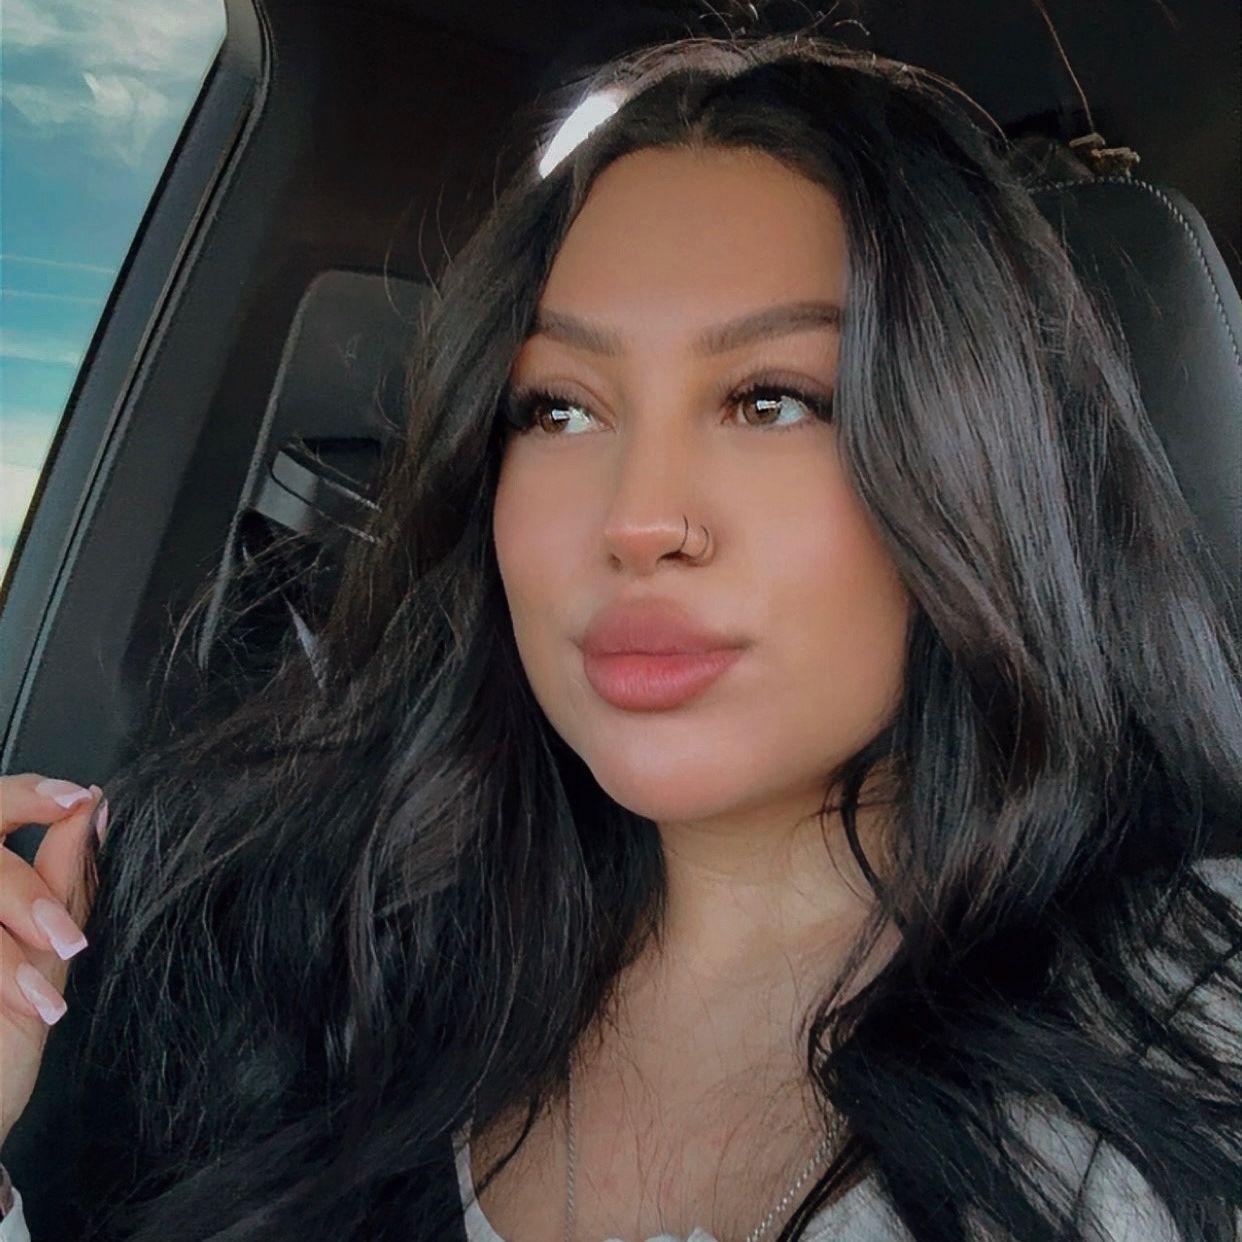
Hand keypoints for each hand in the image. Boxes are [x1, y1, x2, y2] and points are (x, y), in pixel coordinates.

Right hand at [0, 773, 106, 1150]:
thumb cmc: (1, 1044)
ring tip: (41, 997)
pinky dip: (3, 974)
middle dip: (22, 892)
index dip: (28, 795)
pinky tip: (28, 1006)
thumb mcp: (40, 953)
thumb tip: (95, 808)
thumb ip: (60, 876)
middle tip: (61, 939)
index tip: (76, 799)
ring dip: (9, 953)